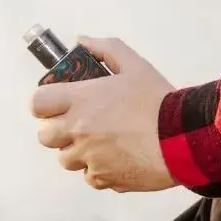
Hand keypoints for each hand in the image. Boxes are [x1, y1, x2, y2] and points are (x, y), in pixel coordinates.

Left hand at [30, 36, 177, 192]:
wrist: (182, 138)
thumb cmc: (158, 101)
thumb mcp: (134, 64)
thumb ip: (104, 49)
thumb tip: (81, 42)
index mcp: (80, 100)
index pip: (37, 104)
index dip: (45, 104)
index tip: (58, 103)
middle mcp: (78, 130)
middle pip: (44, 136)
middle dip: (58, 129)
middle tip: (79, 123)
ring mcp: (88, 158)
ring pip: (65, 159)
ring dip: (77, 151)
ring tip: (102, 141)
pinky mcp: (103, 178)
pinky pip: (89, 177)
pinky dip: (99, 169)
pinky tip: (117, 157)